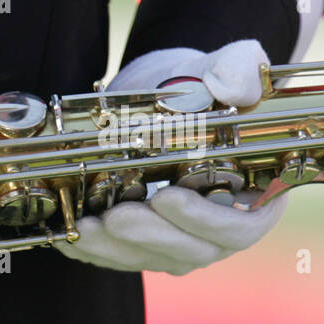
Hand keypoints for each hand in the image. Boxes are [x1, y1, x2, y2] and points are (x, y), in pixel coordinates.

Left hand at [56, 39, 285, 275]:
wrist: (155, 98)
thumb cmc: (198, 86)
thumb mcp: (222, 65)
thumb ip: (239, 67)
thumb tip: (235, 88)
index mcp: (253, 196)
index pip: (240, 228)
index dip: (208, 222)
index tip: (169, 195)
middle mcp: (217, 228)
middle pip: (191, 252)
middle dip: (150, 236)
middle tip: (117, 215)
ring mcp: (176, 242)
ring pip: (148, 259)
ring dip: (115, 248)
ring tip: (88, 225)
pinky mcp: (137, 245)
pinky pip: (115, 258)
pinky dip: (92, 250)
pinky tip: (70, 233)